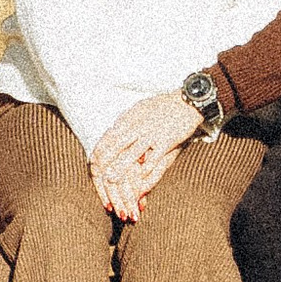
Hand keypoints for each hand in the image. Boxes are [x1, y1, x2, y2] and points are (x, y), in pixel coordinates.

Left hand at [88, 90, 200, 219]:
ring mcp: (151, 133)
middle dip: (105, 162)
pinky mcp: (165, 141)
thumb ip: (127, 120)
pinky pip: (153, 157)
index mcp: (130, 117)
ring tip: (112, 180)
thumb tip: (113, 128)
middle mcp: (138, 125)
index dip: (100, 150)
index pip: (109, 135)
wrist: (186, 101)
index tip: (94, 163)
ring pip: (132, 153)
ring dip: (120, 168)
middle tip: (97, 175)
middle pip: (116, 145)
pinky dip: (145, 169)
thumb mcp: (140, 108)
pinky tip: (139, 179)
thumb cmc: (162, 106)